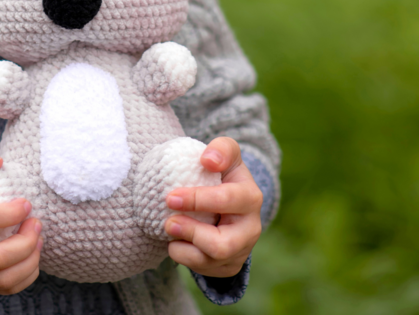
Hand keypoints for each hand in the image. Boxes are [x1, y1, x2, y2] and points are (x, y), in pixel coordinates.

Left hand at [164, 137, 262, 276]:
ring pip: (209, 261)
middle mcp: (250, 229)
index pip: (226, 200)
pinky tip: (177, 241)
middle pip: (221, 244)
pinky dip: (184, 256)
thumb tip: (207, 160)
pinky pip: (203, 269)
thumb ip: (221, 149)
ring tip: (169, 230)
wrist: (229, 204)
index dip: (197, 200)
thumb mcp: (226, 156)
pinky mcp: (228, 266)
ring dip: (183, 248)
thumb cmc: (223, 175)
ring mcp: (240, 251)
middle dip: (191, 233)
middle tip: (168, 222)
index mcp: (250, 198)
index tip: (170, 196)